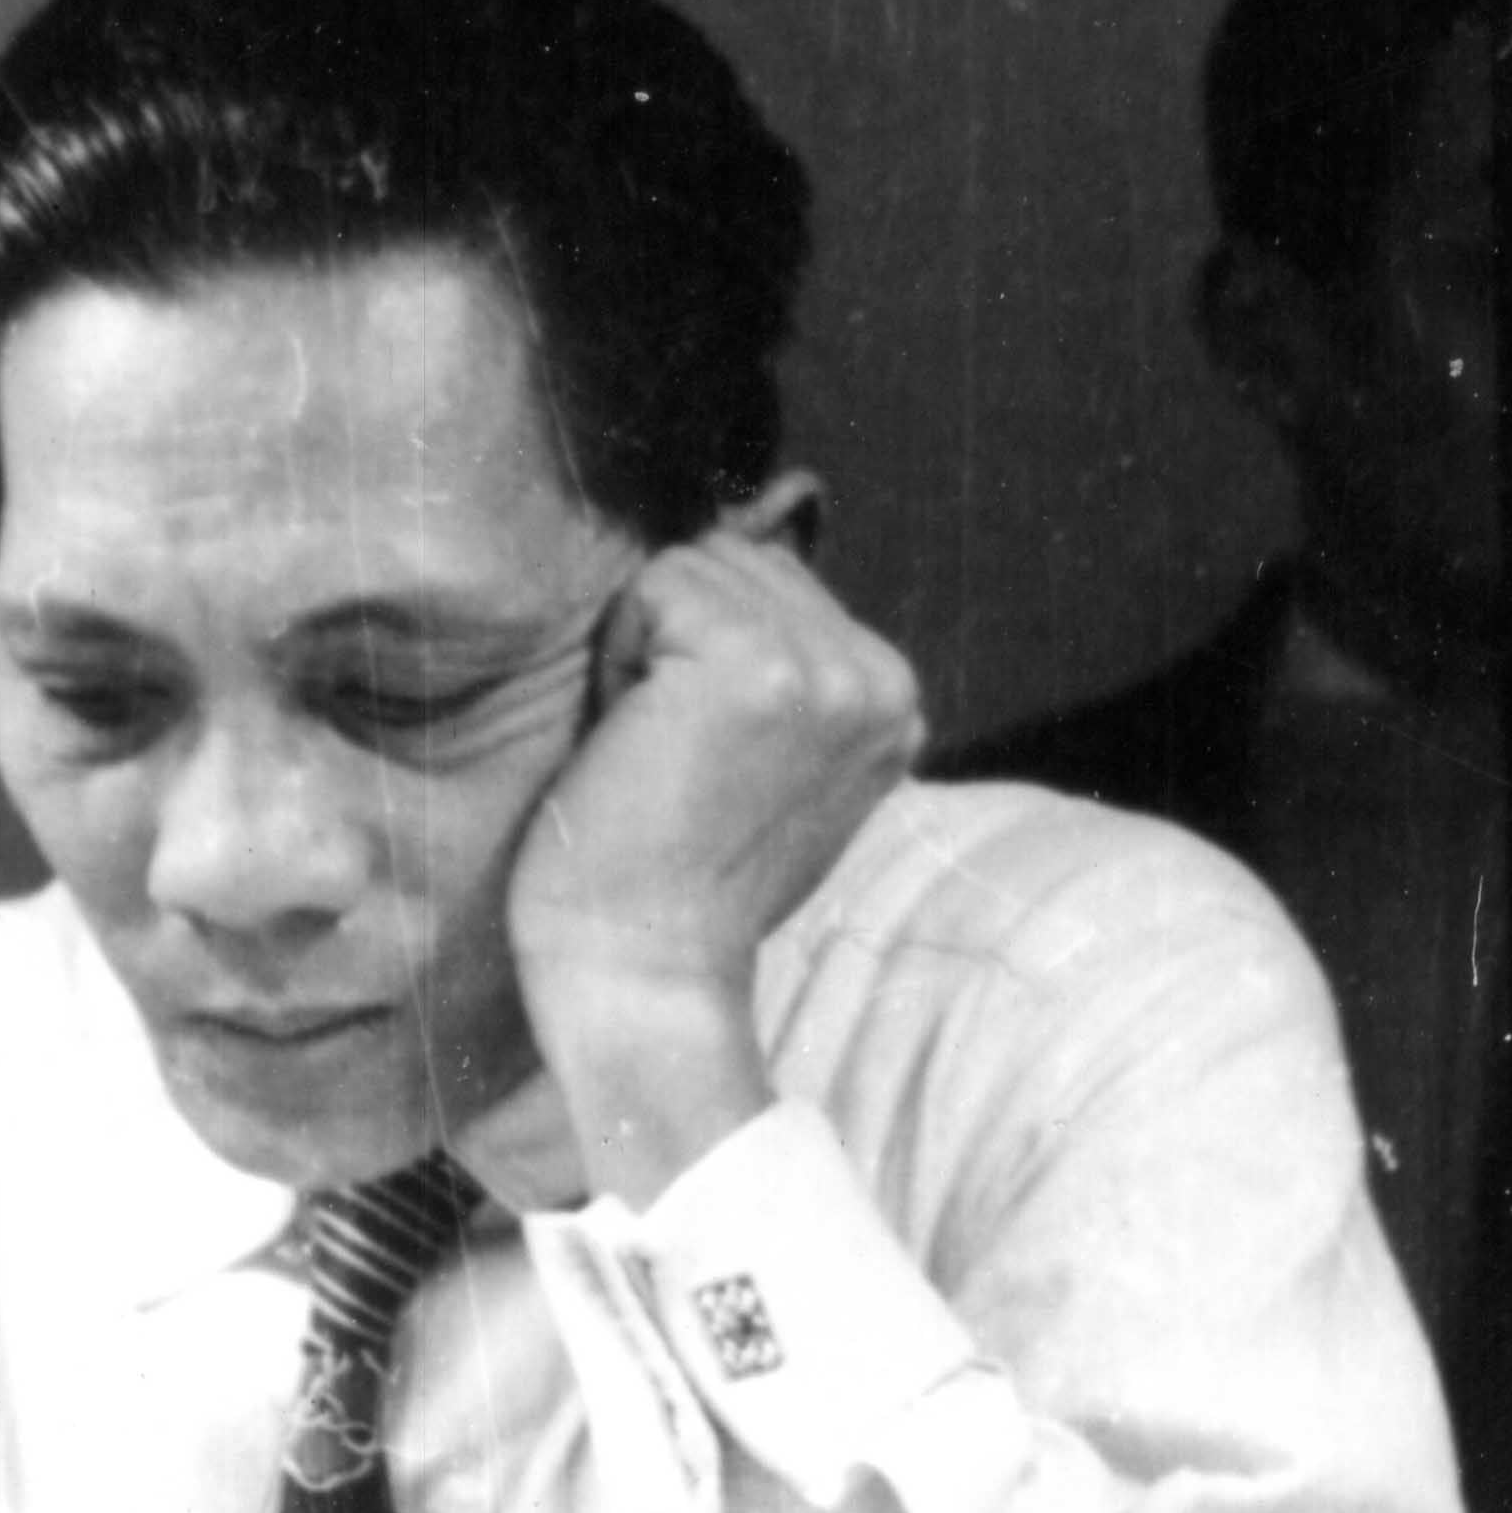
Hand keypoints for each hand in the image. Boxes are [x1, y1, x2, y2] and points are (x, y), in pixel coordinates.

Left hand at [508, 477, 923, 1200]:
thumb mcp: (767, 763)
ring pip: (693, 566)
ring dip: (646, 649)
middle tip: (672, 758)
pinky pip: (654, 587)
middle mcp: (879, 677)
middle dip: (677, 643)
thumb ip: (784, 671)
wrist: (645, 972)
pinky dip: (619, 657)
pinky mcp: (757, 670)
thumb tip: (744, 540)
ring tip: (658, 752)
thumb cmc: (672, 876)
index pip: (772, 582)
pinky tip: (637, 743)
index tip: (702, 760)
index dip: (701, 657)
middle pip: (735, 561)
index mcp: (892, 697)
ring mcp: (826, 671)